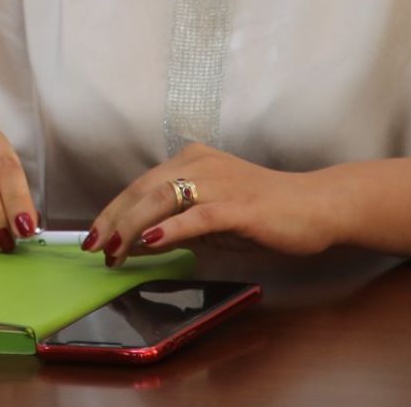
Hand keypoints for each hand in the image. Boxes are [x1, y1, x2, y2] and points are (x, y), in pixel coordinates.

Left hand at [85, 143, 333, 264]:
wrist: (316, 206)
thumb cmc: (266, 213)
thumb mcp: (213, 218)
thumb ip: (178, 226)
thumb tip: (140, 243)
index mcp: (191, 161)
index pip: (140, 185)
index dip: (113, 211)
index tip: (94, 236)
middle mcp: (200, 165)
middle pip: (143, 189)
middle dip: (114, 220)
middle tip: (96, 247)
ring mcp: (219, 183)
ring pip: (161, 199)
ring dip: (131, 226)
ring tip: (115, 249)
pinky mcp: (238, 206)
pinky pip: (196, 215)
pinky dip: (169, 229)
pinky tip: (149, 242)